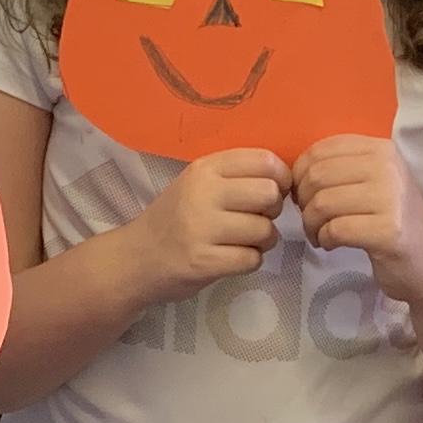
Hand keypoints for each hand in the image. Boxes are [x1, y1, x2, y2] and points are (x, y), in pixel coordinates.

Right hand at [128, 149, 284, 302]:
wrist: (136, 258)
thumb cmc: (175, 219)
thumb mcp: (198, 184)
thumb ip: (236, 176)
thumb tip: (285, 180)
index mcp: (205, 169)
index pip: (264, 161)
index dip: (280, 178)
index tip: (272, 192)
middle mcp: (202, 193)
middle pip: (269, 194)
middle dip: (273, 210)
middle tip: (258, 218)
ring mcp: (201, 229)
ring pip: (265, 230)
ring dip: (263, 241)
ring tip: (243, 242)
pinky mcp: (203, 262)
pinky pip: (252, 259)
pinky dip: (249, 261)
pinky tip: (232, 258)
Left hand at [290, 134, 422, 302]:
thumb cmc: (391, 221)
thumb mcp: (372, 182)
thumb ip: (340, 168)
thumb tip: (294, 172)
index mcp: (381, 149)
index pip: (321, 150)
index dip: (300, 174)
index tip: (303, 195)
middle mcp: (388, 167)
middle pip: (317, 176)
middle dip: (303, 202)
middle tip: (311, 220)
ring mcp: (390, 198)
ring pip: (322, 203)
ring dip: (310, 224)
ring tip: (319, 235)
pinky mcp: (387, 230)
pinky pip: (335, 229)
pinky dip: (324, 239)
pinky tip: (330, 244)